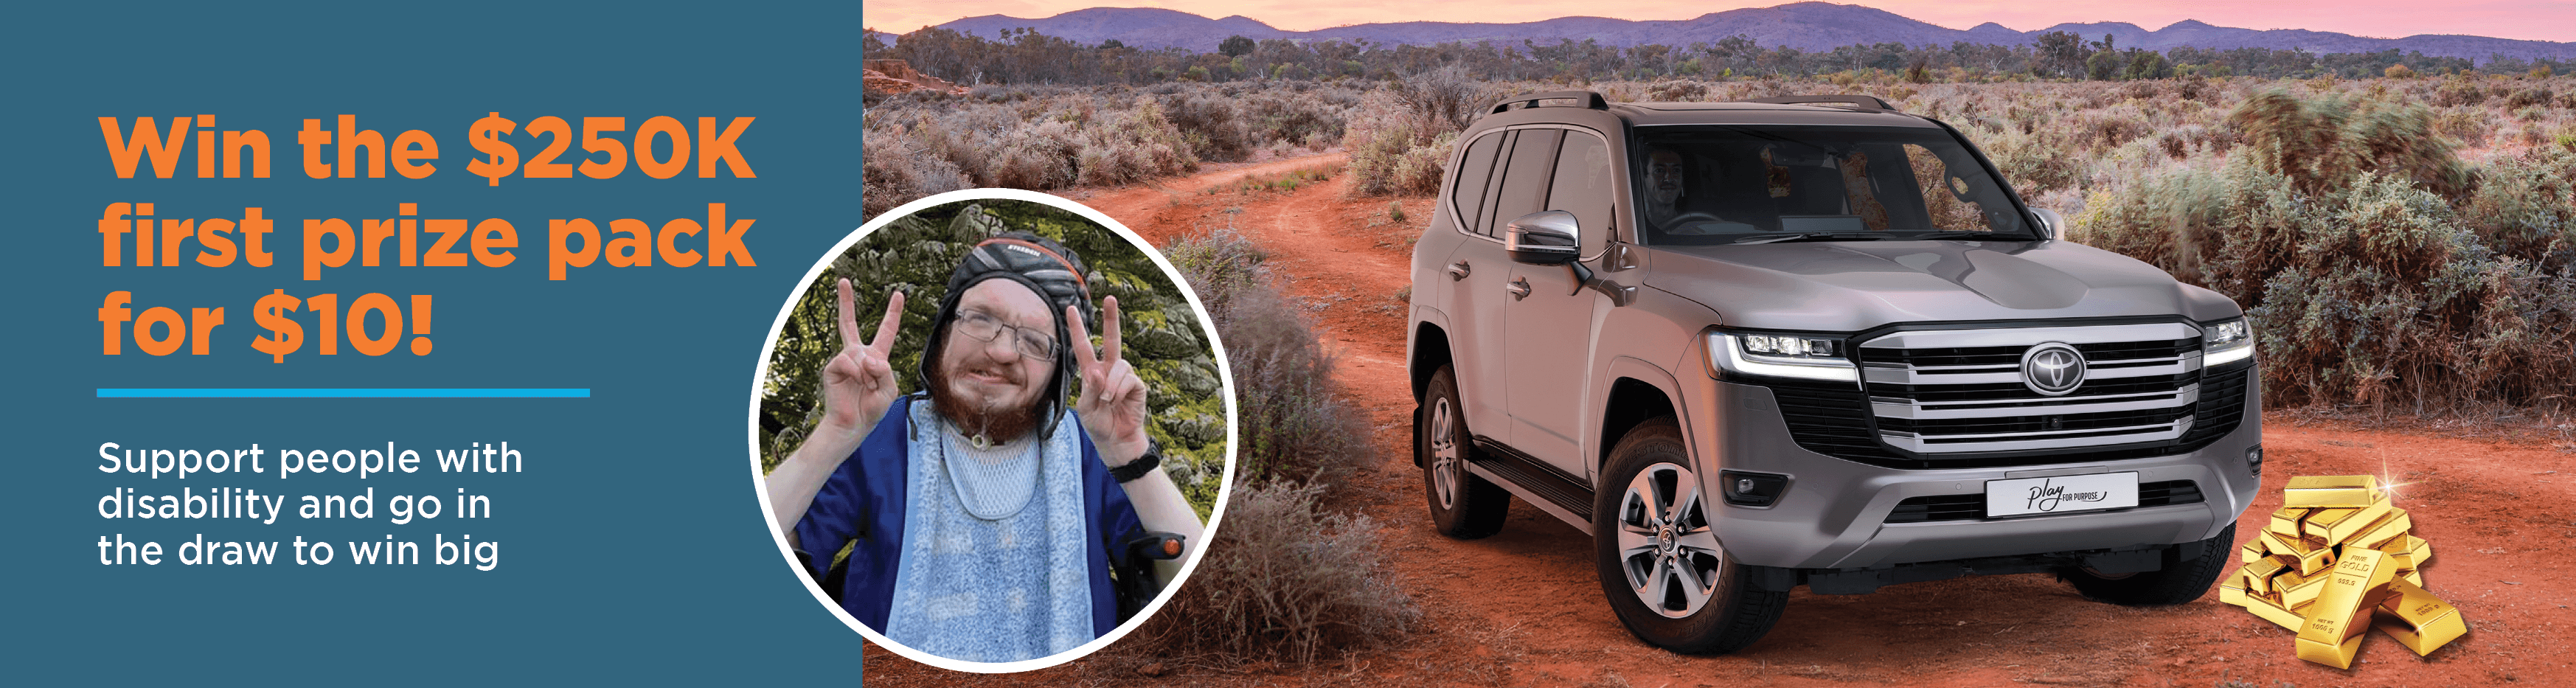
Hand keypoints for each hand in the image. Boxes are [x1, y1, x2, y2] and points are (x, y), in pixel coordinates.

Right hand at [817, 278, 903, 443]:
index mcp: (876, 357)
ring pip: (860, 353)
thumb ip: (885, 371)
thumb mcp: (890, 389)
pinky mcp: (832, 367)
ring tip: (866, 387)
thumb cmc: (873, 408)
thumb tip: (868, 357)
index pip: (886, 330)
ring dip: (869, 374)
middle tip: (843, 280)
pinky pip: (847, 361)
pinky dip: (856, 373)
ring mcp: (845, 360)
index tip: (898, 294)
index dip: (893, 313)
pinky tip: (855, 383)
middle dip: (846, 301)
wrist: (854, 424)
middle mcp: (859, 354)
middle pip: (850, 323)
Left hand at [1068, 296, 1150, 466]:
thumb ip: (1089, 390)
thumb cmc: (1097, 423)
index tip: (1071, 308)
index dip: (1077, 328)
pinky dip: (1119, 390)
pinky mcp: (1137, 385)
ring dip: (1110, 385)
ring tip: (1107, 401)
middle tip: (1109, 297)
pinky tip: (1117, 402)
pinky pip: (1128, 379)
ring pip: (1118, 365)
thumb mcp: (1085, 409)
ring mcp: (1124, 376)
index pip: (1083, 345)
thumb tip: (1098, 373)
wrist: (1116, 440)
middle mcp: (1109, 369)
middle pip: (1112, 338)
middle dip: (1111, 318)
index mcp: (1092, 371)